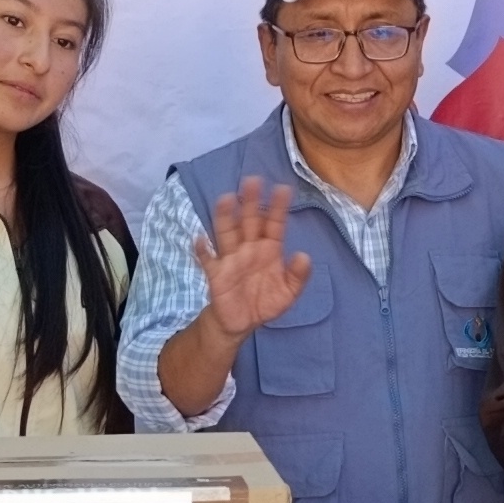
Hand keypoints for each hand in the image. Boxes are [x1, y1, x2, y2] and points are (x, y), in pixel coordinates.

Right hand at [192, 177, 312, 341]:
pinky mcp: (216, 274)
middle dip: (250, 202)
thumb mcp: (288, 292)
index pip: (273, 224)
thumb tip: (304, 256)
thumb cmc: (266, 301)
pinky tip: (199, 240)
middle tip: (252, 180)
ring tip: (225, 199)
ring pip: (227, 233)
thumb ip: (297, 276)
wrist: (242, 322)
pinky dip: (202, 251)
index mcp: (269, 249)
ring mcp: (231, 258)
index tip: (283, 189)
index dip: (277, 207)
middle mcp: (249, 248)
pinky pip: (208, 260)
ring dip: (225, 217)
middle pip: (249, 221)